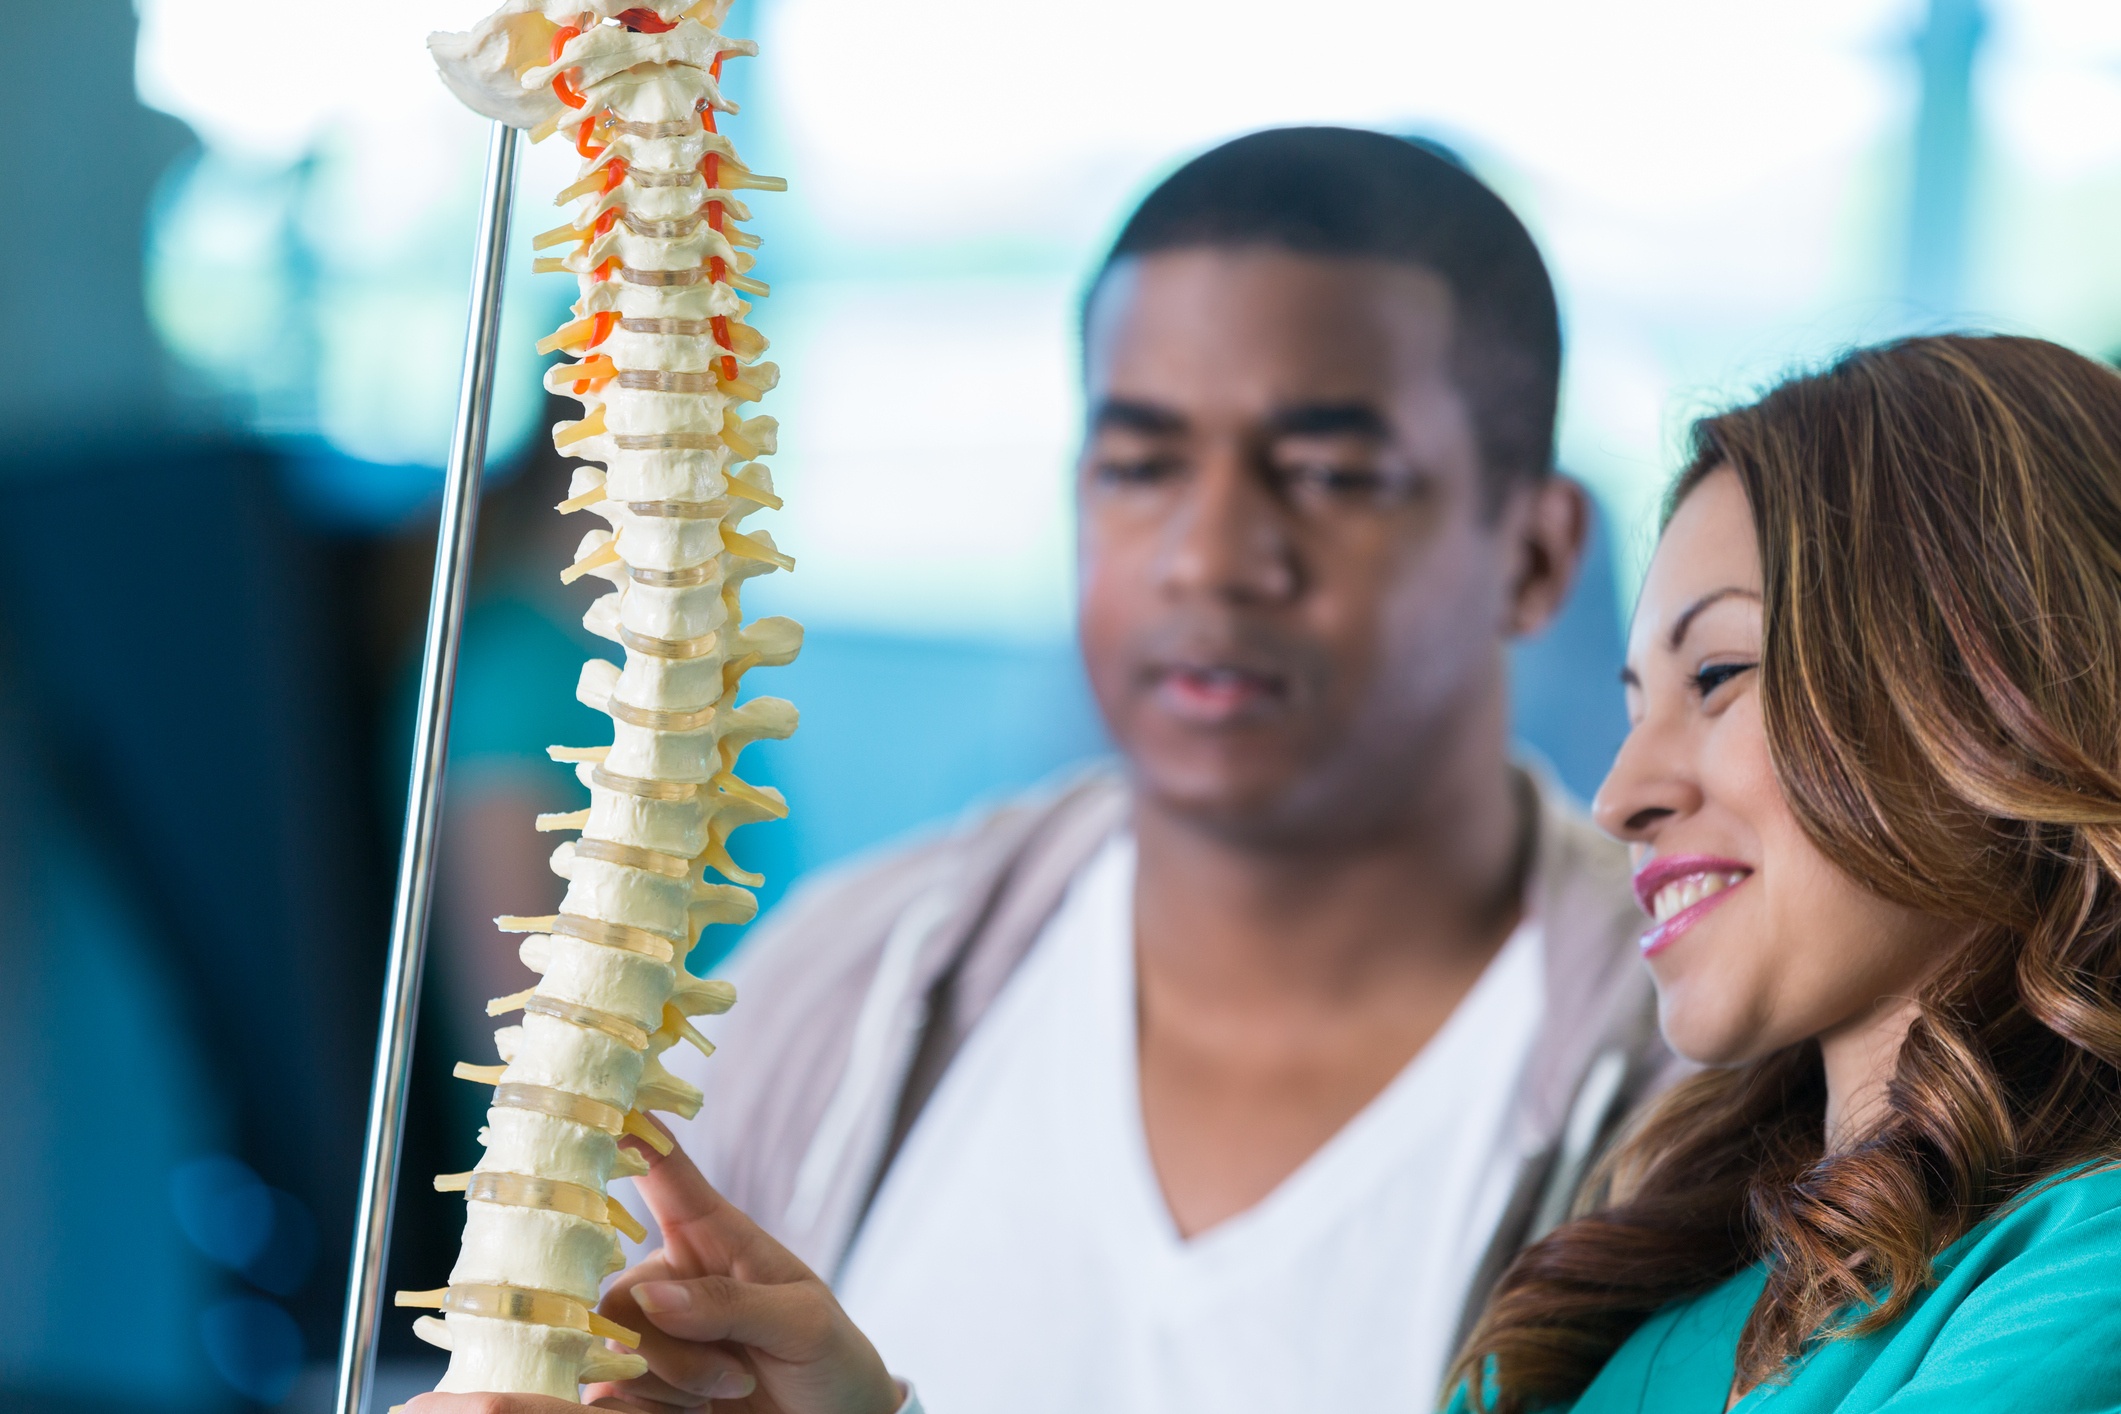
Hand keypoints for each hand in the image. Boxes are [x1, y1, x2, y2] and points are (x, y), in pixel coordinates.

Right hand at [402, 1132, 901, 1413]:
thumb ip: (730, 1302)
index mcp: (713, 1235)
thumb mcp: (802, 1323)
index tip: (602, 1096)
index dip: (629, 1131)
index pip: (662, 1168)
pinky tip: (698, 1411)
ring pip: (609, 1347)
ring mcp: (649, 1333)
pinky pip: (605, 1391)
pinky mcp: (635, 1386)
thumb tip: (654, 1296)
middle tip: (737, 1375)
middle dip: (669, 1344)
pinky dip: (649, 1407)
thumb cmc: (828, 1358)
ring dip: (668, 1382)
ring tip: (731, 1390)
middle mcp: (669, 1278)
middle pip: (616, 1293)